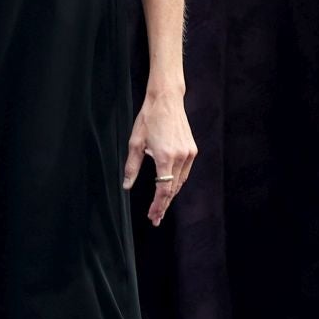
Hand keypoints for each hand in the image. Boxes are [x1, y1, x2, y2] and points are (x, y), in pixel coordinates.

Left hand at [122, 88, 195, 223]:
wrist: (166, 100)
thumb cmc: (148, 119)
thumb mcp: (135, 142)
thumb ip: (131, 166)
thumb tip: (126, 186)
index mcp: (164, 156)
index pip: (163, 189)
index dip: (158, 205)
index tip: (152, 216)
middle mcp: (180, 156)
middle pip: (173, 189)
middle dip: (163, 204)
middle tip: (155, 218)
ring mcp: (188, 153)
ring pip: (180, 182)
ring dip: (170, 195)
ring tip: (160, 206)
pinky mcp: (192, 150)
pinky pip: (185, 172)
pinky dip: (176, 182)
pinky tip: (169, 187)